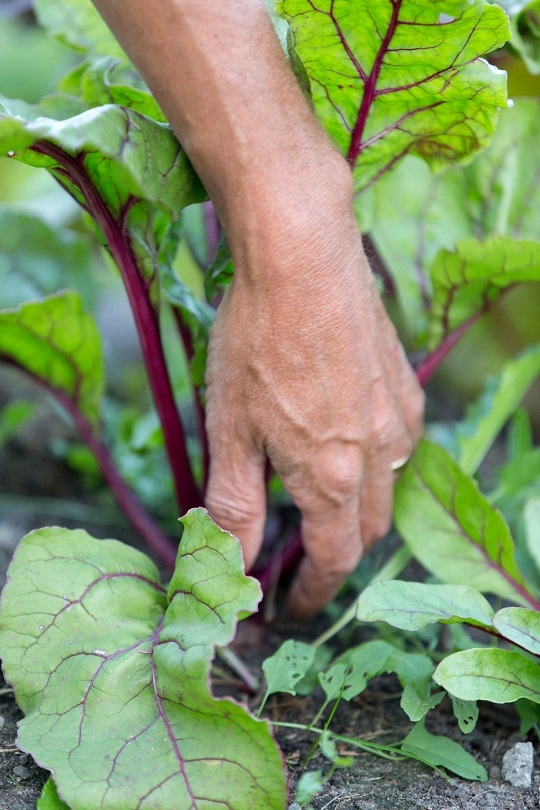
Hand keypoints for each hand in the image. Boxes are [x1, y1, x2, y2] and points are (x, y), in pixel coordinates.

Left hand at [205, 165, 423, 618]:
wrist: (301, 254)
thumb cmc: (256, 339)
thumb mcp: (229, 429)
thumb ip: (235, 506)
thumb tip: (234, 563)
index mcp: (333, 477)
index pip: (332, 561)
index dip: (311, 593)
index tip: (290, 607)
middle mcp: (379, 455)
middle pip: (365, 532)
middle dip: (334, 557)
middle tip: (295, 558)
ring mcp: (397, 416)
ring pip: (385, 488)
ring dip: (354, 509)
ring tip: (315, 498)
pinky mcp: (403, 382)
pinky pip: (396, 442)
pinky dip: (371, 463)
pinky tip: (341, 438)